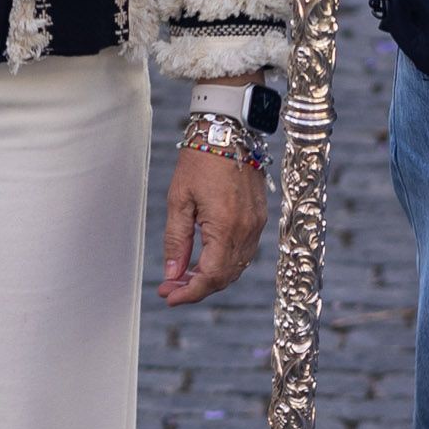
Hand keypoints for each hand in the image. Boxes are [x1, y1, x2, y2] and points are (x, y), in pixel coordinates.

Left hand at [159, 146, 266, 304]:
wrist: (227, 131)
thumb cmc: (200, 161)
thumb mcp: (179, 200)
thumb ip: (177, 241)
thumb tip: (172, 273)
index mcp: (227, 227)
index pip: (211, 276)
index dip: (189, 292)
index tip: (168, 297)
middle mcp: (247, 230)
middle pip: (225, 277)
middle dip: (196, 288)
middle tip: (169, 288)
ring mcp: (257, 224)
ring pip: (236, 267)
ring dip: (210, 277)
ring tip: (182, 276)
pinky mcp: (259, 218)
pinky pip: (243, 252)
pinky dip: (224, 262)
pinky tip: (203, 260)